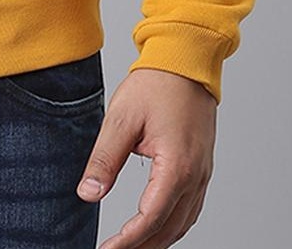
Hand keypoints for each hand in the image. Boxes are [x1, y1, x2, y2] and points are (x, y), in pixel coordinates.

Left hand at [77, 67, 217, 248]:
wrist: (185, 60)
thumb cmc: (155, 85)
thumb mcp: (121, 119)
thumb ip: (105, 160)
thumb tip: (88, 193)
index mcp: (176, 167)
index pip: (150, 218)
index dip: (128, 239)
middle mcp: (195, 176)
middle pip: (169, 228)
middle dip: (142, 245)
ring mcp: (203, 173)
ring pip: (183, 222)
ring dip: (158, 238)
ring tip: (132, 245)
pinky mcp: (202, 167)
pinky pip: (191, 208)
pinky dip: (172, 223)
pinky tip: (156, 225)